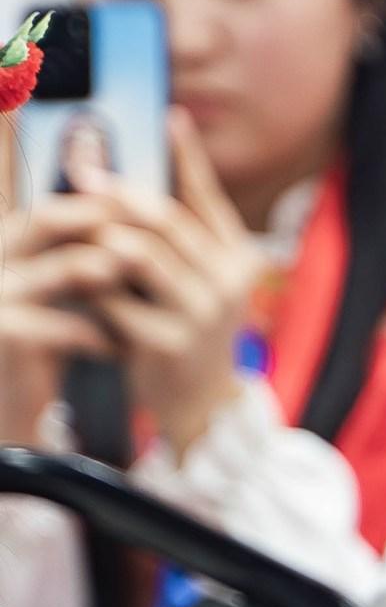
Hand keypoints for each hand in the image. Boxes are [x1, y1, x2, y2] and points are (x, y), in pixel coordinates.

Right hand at [0, 130, 120, 443]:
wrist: (10, 404)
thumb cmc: (46, 342)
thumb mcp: (64, 292)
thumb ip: (86, 256)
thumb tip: (144, 216)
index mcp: (8, 245)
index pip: (50, 206)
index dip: (98, 203)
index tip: (148, 209)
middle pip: (46, 221)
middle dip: (104, 225)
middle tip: (151, 239)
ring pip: (58, 270)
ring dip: (107, 275)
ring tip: (144, 286)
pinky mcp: (3, 335)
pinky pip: (59, 327)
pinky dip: (97, 333)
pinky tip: (124, 346)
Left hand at [73, 109, 262, 460]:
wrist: (201, 404)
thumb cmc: (190, 328)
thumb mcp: (199, 277)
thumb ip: (183, 230)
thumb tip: (160, 155)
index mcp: (240, 257)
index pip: (207, 196)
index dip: (187, 155)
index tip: (167, 116)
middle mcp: (229, 283)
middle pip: (166, 221)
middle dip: (120, 192)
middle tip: (83, 173)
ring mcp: (202, 315)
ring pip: (140, 256)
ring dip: (101, 235)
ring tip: (73, 218)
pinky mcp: (169, 345)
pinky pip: (117, 302)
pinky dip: (93, 285)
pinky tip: (73, 275)